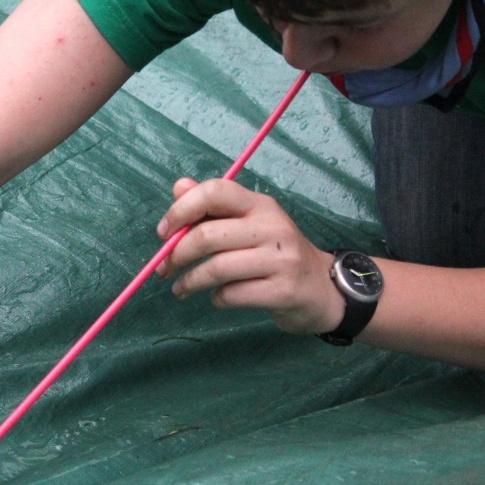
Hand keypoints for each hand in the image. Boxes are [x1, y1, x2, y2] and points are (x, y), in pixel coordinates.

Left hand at [154, 177, 343, 334]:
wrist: (321, 289)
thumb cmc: (275, 254)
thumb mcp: (249, 224)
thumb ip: (212, 207)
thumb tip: (179, 186)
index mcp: (260, 205)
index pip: (216, 191)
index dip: (182, 209)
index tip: (163, 232)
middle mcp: (273, 227)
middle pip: (209, 235)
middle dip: (177, 254)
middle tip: (165, 267)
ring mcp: (281, 260)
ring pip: (217, 268)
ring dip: (190, 281)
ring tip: (180, 288)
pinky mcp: (283, 291)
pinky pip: (233, 295)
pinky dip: (216, 298)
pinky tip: (216, 298)